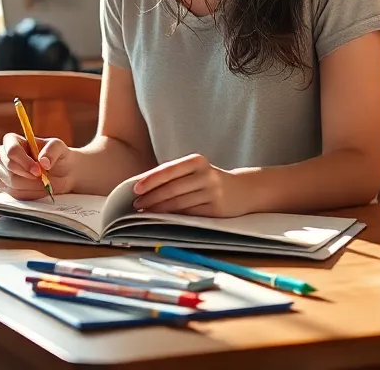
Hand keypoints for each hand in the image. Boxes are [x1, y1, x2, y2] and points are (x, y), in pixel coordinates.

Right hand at [0, 133, 73, 199]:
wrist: (60, 175)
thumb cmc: (57, 157)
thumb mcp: (59, 148)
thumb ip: (52, 150)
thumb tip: (43, 161)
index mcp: (14, 141)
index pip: (12, 149)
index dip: (24, 161)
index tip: (38, 171)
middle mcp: (4, 154)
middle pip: (8, 165)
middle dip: (27, 175)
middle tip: (42, 178)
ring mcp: (2, 171)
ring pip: (10, 181)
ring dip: (29, 185)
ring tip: (42, 183)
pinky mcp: (3, 185)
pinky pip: (11, 192)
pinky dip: (26, 193)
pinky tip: (36, 189)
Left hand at [131, 153, 246, 216]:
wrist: (243, 190)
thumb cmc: (209, 180)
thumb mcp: (195, 171)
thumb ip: (174, 176)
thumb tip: (143, 186)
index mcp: (197, 161)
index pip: (169, 170)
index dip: (151, 180)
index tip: (136, 189)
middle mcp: (205, 175)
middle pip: (172, 188)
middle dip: (152, 198)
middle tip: (136, 205)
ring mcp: (212, 193)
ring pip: (180, 203)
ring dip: (159, 209)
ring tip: (145, 213)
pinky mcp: (216, 210)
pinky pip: (190, 214)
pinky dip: (174, 217)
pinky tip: (163, 218)